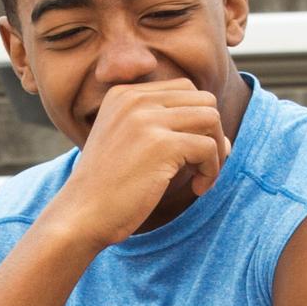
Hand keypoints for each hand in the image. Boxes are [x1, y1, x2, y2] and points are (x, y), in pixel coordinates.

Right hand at [40, 79, 229, 244]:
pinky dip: (212, 170)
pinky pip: (209, 147)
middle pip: (203, 99)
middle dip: (212, 133)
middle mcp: (134, 99)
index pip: (184, 89)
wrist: (81, 215)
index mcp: (123, 94)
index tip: (190, 154)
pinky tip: (198, 189)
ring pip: (211, 118)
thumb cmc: (108, 189)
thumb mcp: (129, 144)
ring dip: (216, 152)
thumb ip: (166, 131)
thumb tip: (225, 140)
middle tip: (203, 166)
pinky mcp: (161, 145)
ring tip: (202, 177)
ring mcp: (147, 120)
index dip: (197, 121)